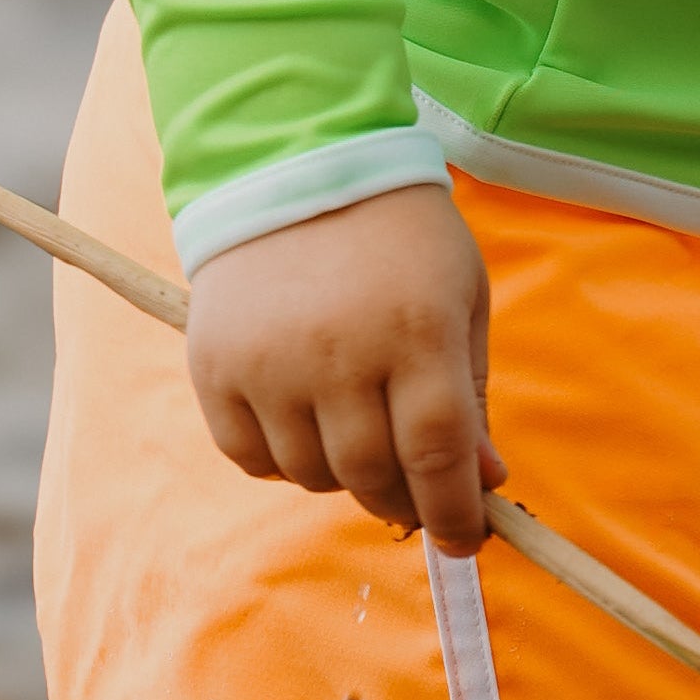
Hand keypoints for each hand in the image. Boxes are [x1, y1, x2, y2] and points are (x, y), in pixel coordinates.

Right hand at [183, 179, 504, 551]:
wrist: (296, 160)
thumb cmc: (399, 233)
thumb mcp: (459, 296)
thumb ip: (472, 394)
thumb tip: (484, 485)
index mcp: (415, 330)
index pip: (438, 456)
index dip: (455, 512)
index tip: (466, 539)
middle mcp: (339, 353)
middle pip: (374, 476)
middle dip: (404, 498)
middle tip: (415, 489)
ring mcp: (270, 364)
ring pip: (312, 476)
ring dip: (343, 472)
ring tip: (355, 422)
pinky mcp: (215, 367)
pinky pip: (252, 457)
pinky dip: (283, 457)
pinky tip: (302, 414)